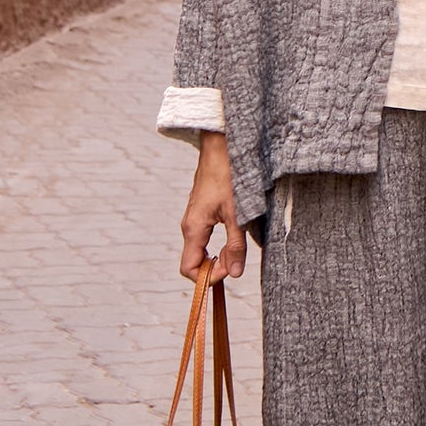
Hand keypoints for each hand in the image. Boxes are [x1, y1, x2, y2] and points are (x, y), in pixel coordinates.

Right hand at [179, 133, 245, 281]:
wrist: (222, 148)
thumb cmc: (228, 176)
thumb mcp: (237, 214)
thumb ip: (235, 245)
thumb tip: (235, 273)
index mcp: (193, 228)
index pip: (188, 269)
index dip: (208, 277)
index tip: (229, 270)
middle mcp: (189, 226)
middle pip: (194, 262)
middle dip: (214, 268)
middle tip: (236, 262)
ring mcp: (194, 219)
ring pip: (200, 249)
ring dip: (217, 255)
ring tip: (237, 249)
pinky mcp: (201, 212)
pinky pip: (204, 237)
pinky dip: (217, 243)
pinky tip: (234, 235)